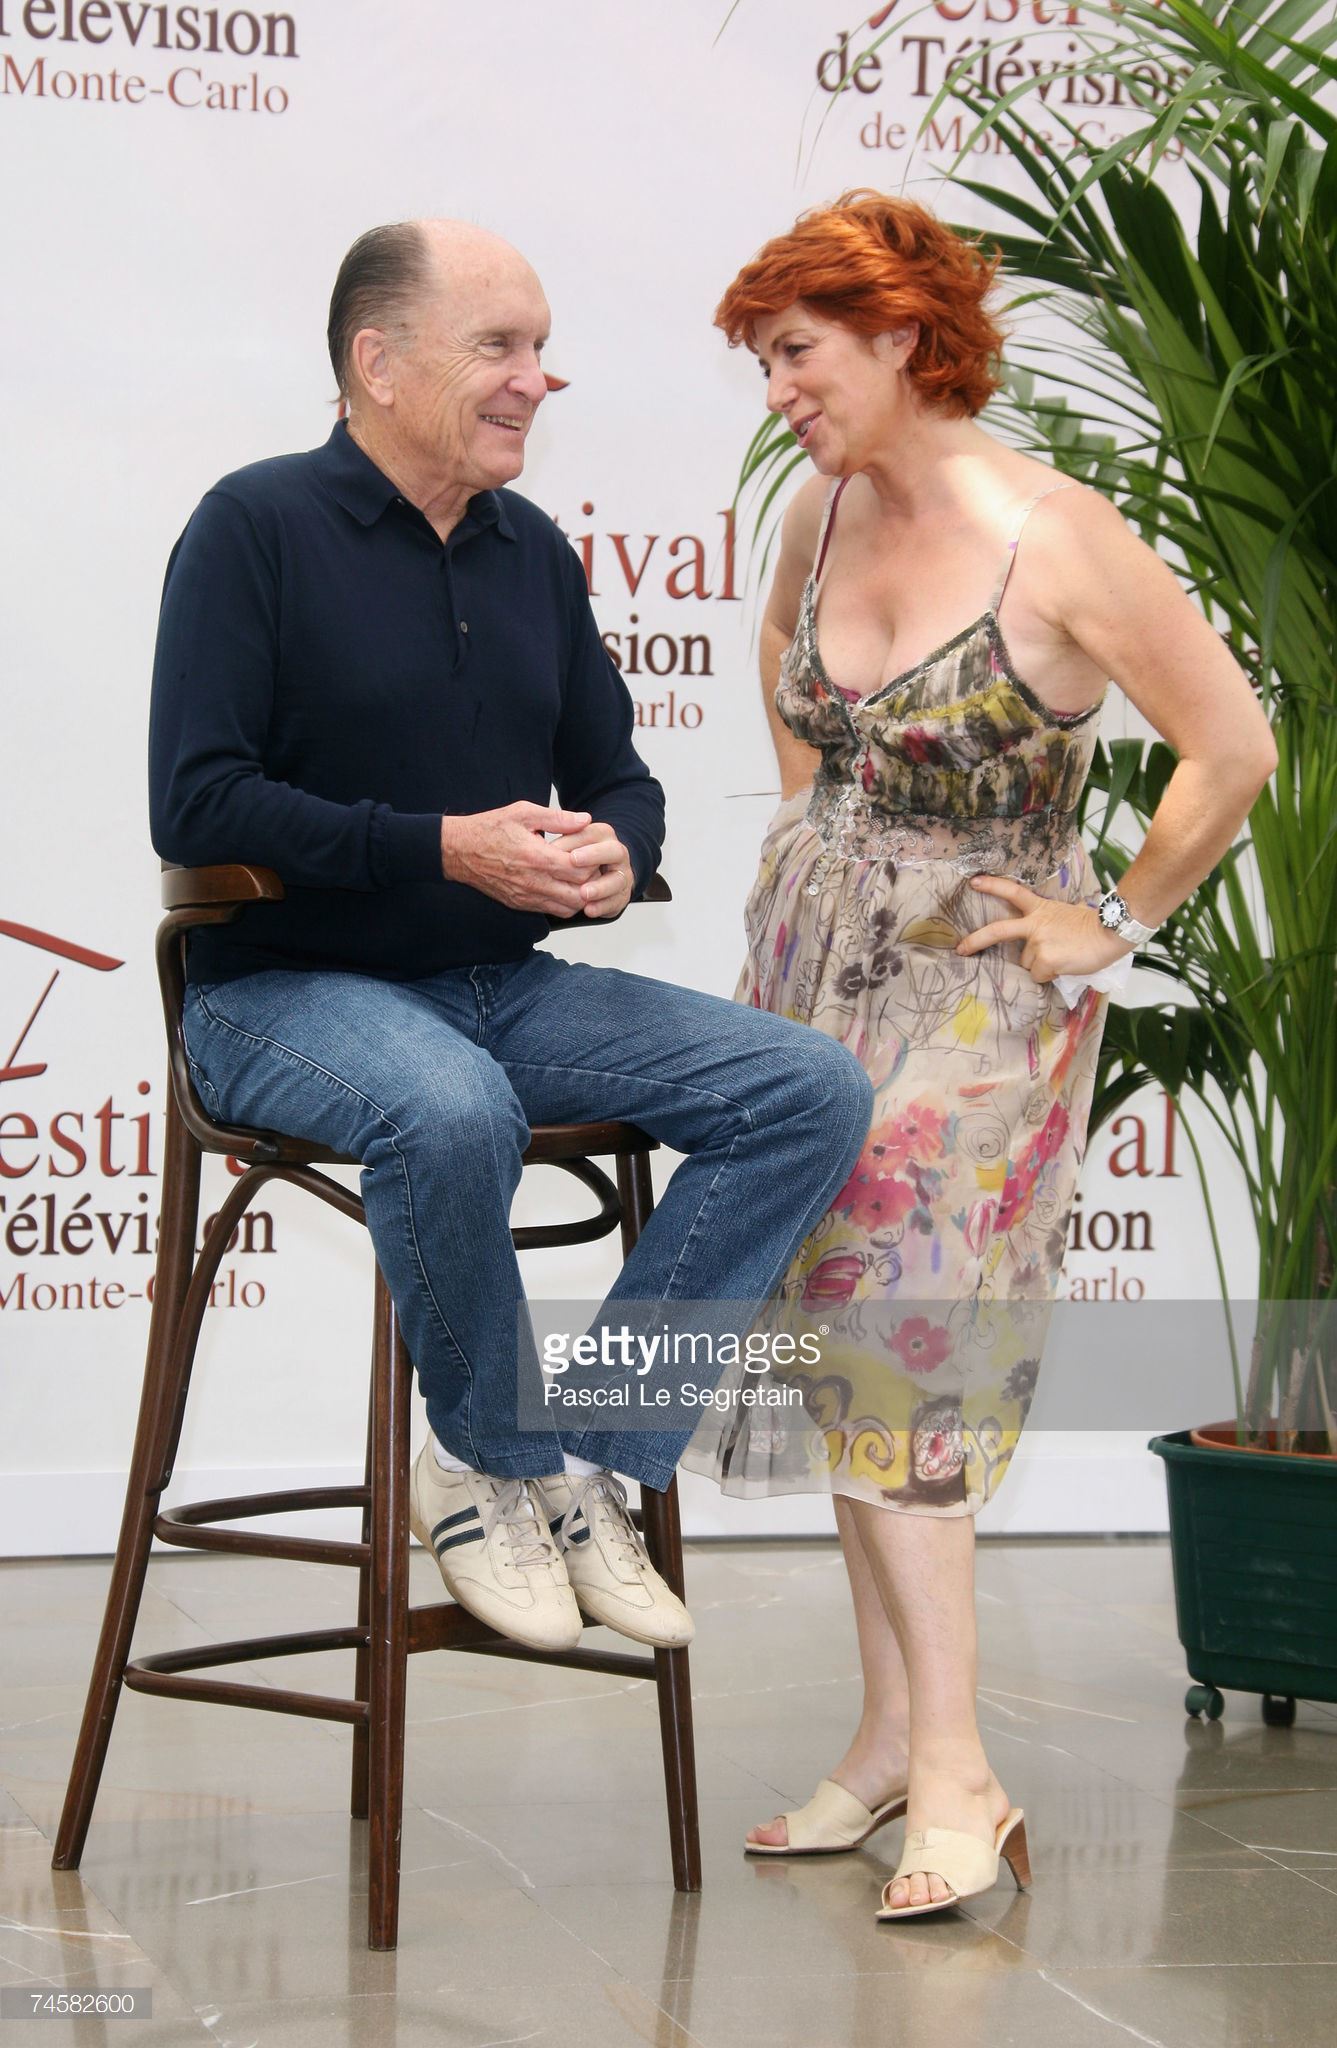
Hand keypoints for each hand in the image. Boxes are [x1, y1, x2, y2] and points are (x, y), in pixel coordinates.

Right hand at [440, 803, 592, 915]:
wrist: (459, 851)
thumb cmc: (490, 829)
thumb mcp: (523, 813)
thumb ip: (557, 818)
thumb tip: (585, 819)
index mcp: (538, 858)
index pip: (581, 870)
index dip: (593, 862)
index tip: (592, 851)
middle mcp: (534, 882)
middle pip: (580, 893)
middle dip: (591, 881)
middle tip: (590, 865)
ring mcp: (527, 897)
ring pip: (569, 908)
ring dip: (579, 895)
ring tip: (578, 877)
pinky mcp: (520, 904)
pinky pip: (552, 911)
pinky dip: (564, 902)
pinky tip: (563, 885)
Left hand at [563, 821, 633, 919]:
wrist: (594, 875)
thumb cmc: (573, 854)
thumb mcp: (564, 840)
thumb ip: (559, 832)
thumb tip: (554, 837)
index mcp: (603, 835)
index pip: (593, 833)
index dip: (577, 840)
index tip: (560, 848)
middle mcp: (616, 853)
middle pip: (614, 851)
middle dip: (594, 856)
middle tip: (573, 861)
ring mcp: (621, 875)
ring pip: (617, 879)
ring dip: (600, 887)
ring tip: (583, 893)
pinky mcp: (620, 895)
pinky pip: (616, 901)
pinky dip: (602, 906)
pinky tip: (589, 910)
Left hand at [955, 875, 1131, 983]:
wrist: (1110, 932)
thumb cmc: (1092, 927)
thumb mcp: (1064, 917)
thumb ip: (1045, 927)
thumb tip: (1038, 950)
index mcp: (1041, 909)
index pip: (1013, 893)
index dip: (993, 886)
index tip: (973, 882)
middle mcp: (1034, 924)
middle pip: (998, 930)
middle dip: (976, 940)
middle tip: (960, 949)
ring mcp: (1038, 942)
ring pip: (1028, 964)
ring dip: (1041, 965)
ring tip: (1064, 957)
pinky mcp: (1045, 960)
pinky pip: (1039, 976)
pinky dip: (1051, 976)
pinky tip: (1066, 966)